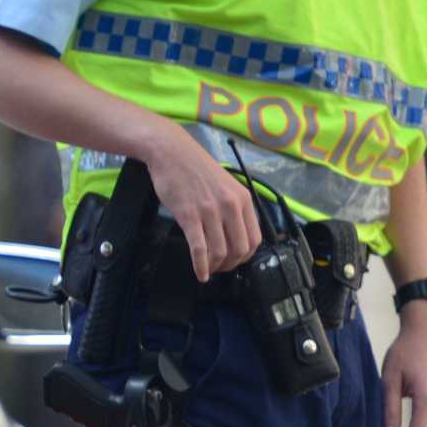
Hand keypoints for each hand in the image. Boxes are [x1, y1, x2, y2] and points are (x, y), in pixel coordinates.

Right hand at [144, 133, 261, 281]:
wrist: (172, 153)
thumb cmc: (196, 169)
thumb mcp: (226, 185)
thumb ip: (234, 207)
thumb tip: (235, 234)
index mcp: (243, 200)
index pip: (254, 238)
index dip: (246, 256)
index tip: (235, 260)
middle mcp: (230, 207)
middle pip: (239, 249)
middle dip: (231, 264)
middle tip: (221, 268)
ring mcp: (210, 212)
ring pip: (219, 251)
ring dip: (215, 267)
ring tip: (209, 270)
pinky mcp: (189, 216)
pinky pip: (199, 248)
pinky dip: (200, 266)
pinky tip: (200, 274)